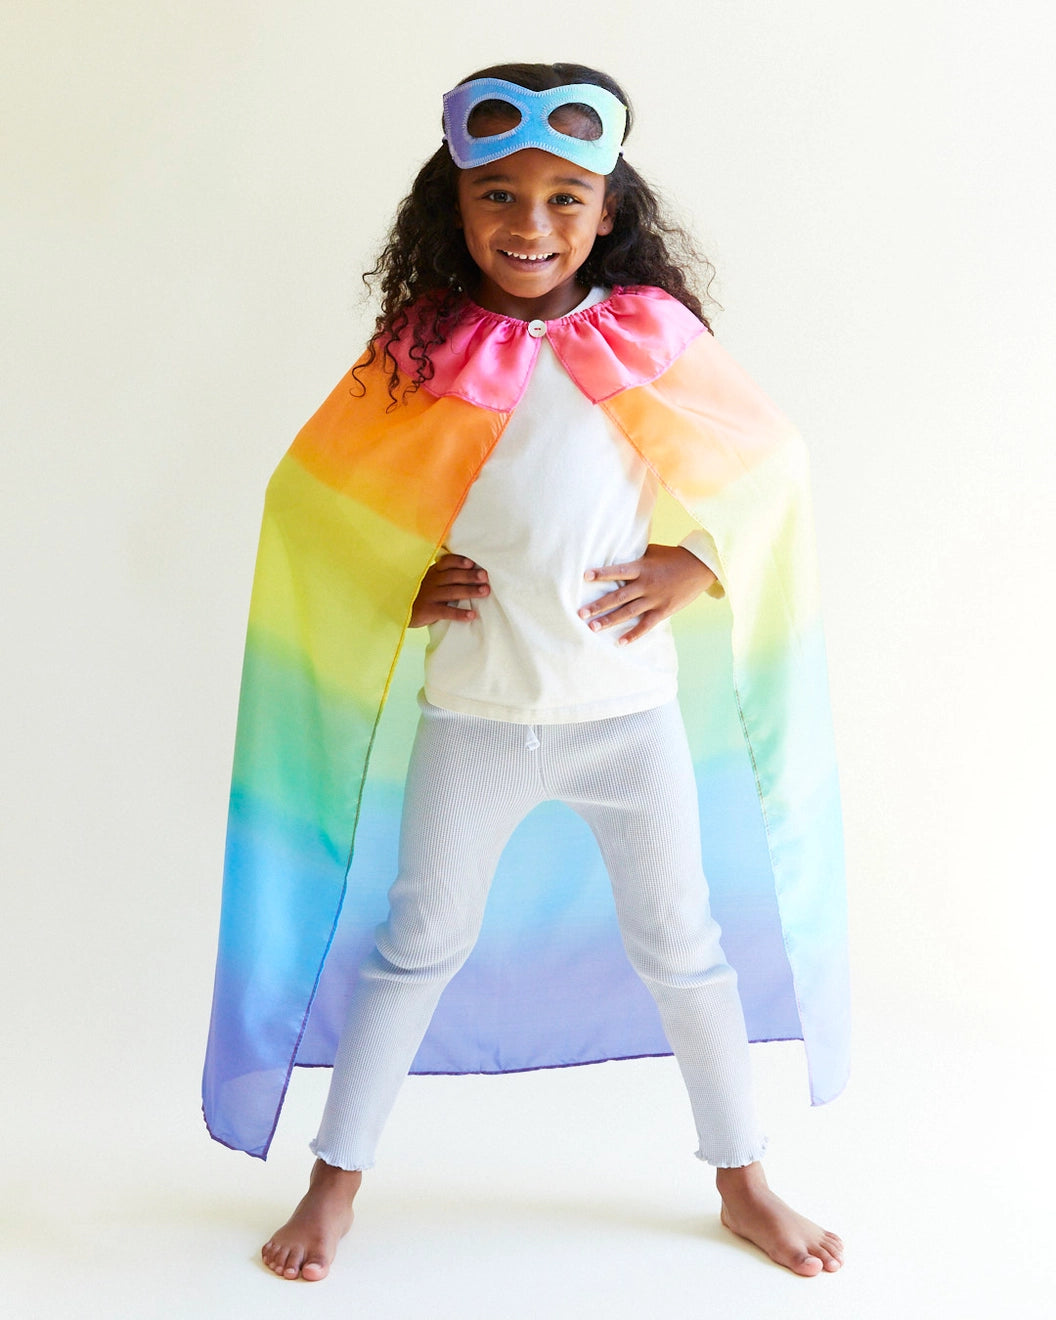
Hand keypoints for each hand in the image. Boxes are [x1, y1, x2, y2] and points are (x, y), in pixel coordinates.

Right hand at [410, 555, 489, 626]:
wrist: (398, 609)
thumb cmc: (420, 594)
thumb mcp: (430, 581)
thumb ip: (446, 576)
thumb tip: (474, 572)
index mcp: (433, 572)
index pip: (447, 563)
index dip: (459, 562)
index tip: (472, 563)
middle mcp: (432, 581)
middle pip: (453, 576)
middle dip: (470, 576)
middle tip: (485, 577)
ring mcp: (430, 596)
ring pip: (452, 592)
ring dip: (470, 591)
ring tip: (485, 592)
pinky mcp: (428, 611)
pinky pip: (446, 612)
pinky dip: (459, 613)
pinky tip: (472, 615)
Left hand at [579, 544, 716, 644]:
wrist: (699, 567)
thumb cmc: (672, 557)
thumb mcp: (651, 552)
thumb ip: (634, 557)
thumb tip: (614, 555)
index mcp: (642, 568)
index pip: (618, 571)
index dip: (602, 573)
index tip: (585, 576)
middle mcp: (646, 584)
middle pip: (618, 596)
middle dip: (599, 605)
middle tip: (580, 613)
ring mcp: (655, 599)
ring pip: (628, 612)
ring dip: (609, 621)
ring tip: (592, 628)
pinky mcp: (663, 610)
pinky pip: (646, 625)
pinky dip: (633, 635)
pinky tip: (620, 642)